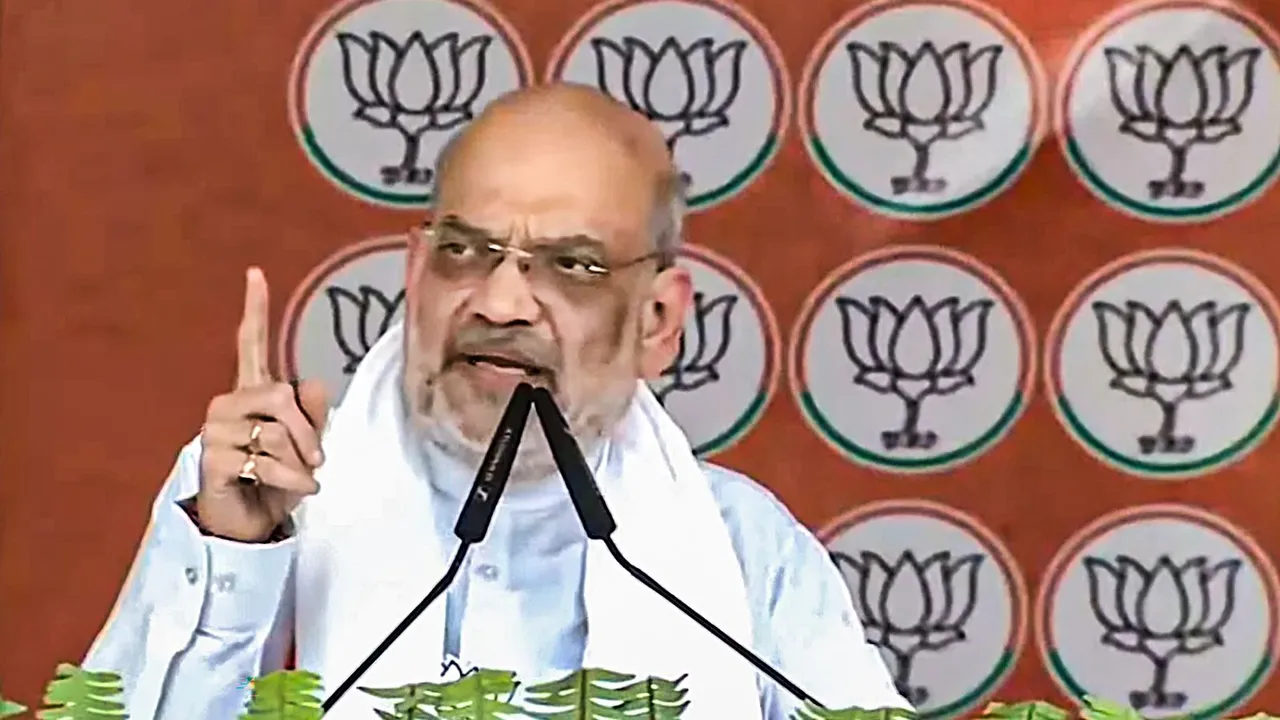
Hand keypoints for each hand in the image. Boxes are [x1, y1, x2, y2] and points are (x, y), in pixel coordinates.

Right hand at [196, 267, 329, 541]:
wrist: (248, 522)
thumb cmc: (277, 478)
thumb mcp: (305, 444)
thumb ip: (314, 413)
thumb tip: (313, 384)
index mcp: (251, 392)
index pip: (250, 344)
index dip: (254, 309)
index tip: (256, 272)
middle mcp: (228, 404)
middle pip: (280, 396)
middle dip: (307, 432)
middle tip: (317, 458)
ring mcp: (216, 431)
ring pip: (277, 434)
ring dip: (300, 463)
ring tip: (299, 477)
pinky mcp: (212, 460)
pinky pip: (268, 463)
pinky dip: (292, 481)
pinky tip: (295, 490)